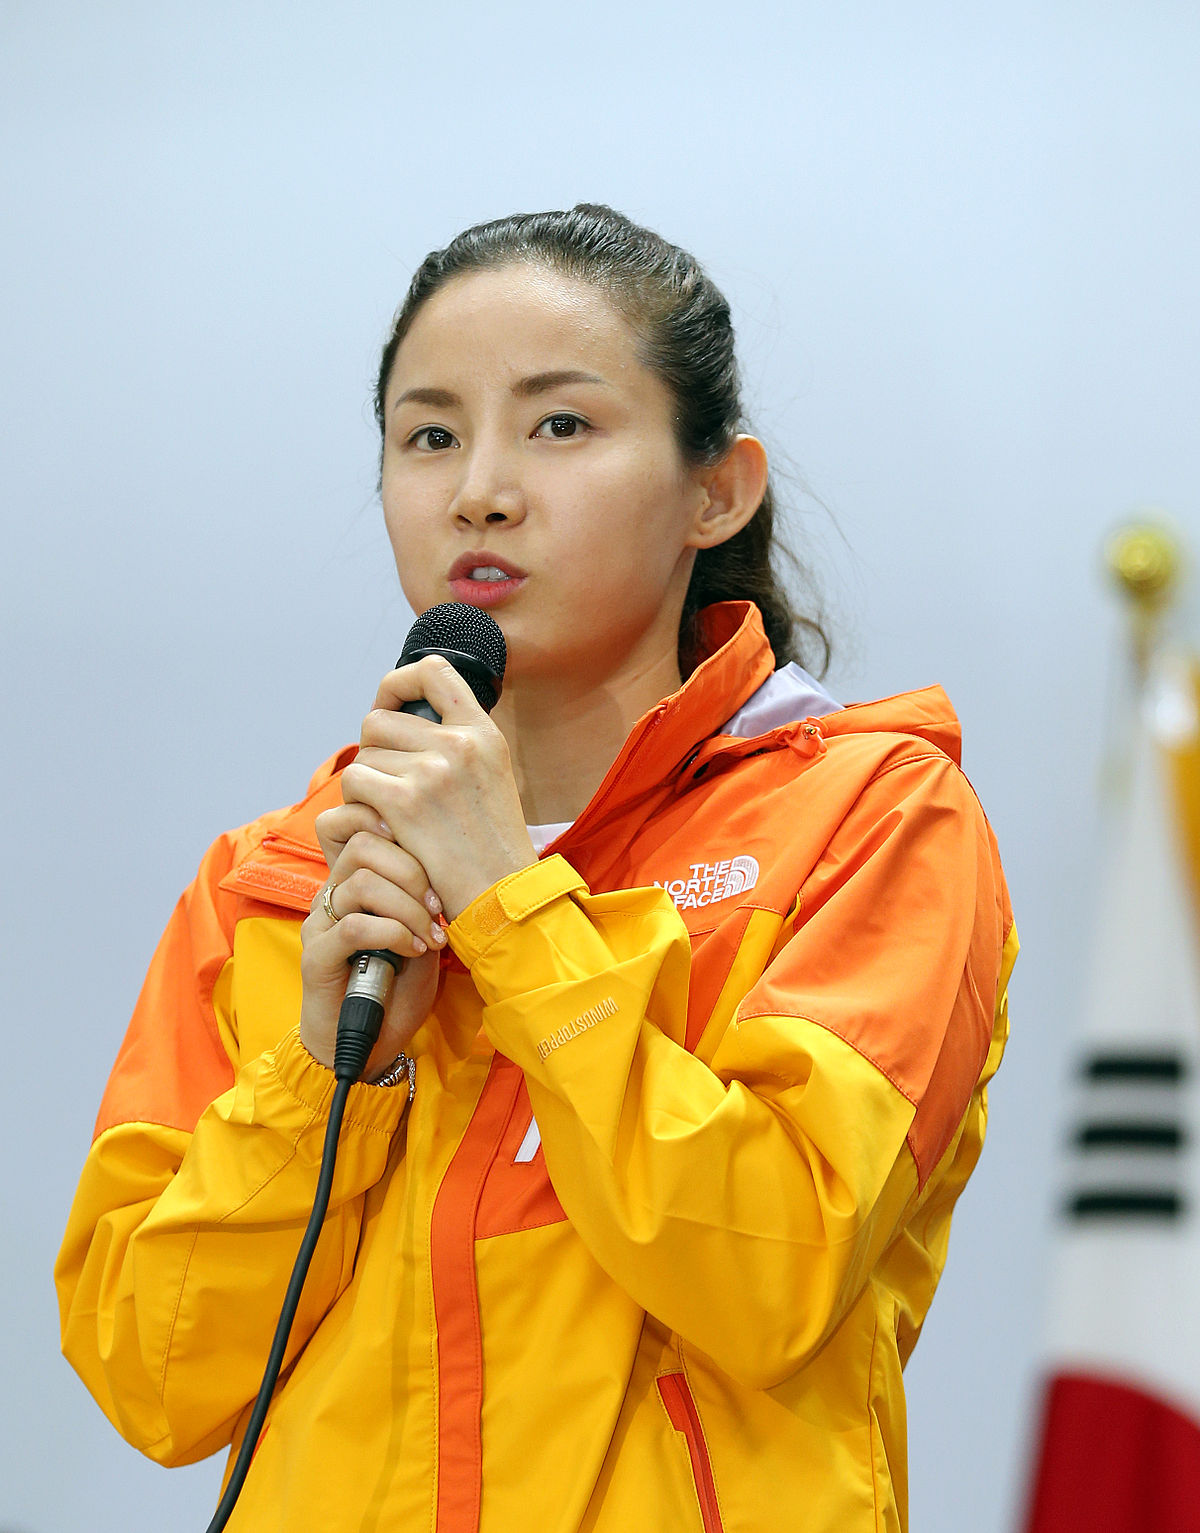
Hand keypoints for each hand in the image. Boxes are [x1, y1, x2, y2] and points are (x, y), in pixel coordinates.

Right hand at [299, 826, 442, 1076]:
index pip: (363, 824)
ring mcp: (319, 923)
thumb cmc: (398, 989)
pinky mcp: (315, 956)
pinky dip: (392, 933)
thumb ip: (424, 900)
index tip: (437, 859)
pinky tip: (411, 950)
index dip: (398, 827)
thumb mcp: (422, 935)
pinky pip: (354, 926)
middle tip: (437, 907)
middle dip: (412, 871)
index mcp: (353, 881)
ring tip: (428, 936)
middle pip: (363, 844)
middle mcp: (330, 894)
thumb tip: (450, 865)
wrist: (370, 1046)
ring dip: (407, 907)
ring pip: (361, 883)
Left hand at [338, 655, 536, 920]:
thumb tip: (406, 723)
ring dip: (367, 783)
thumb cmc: (492, 848)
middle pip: (380, 720)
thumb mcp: (493, 778)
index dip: (399, 682)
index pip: (434, 671)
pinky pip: (356, 782)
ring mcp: (431, 770)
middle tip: (388, 784)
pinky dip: (359, 803)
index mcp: (484, 733)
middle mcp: (459, 743)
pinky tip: (382, 824)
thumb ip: (458, 746)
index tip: (390, 704)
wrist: (501, 896)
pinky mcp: (405, 802)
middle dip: (374, 751)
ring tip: (391, 812)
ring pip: (365, 754)